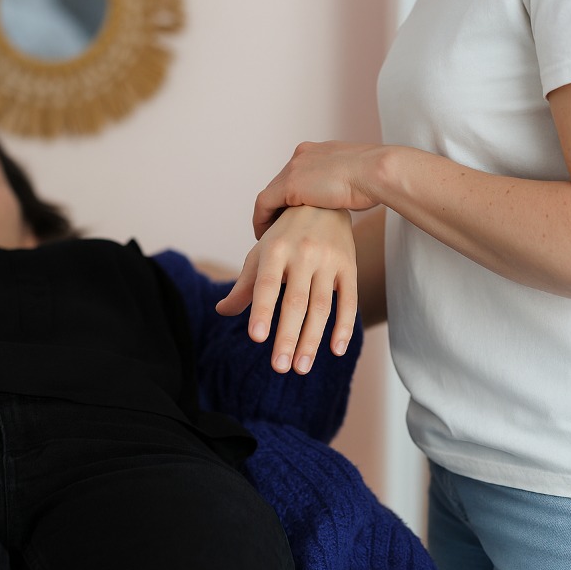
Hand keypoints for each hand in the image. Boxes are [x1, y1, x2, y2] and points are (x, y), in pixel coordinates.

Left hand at [215, 206, 357, 373]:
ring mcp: (328, 260)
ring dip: (312, 340)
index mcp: (275, 250)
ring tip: (301, 367)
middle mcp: (302, 254)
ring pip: (321, 306)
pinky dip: (344, 327)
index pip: (267, 285)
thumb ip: (244, 286)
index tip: (257, 337)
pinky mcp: (349, 267)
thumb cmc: (284, 235)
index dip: (262, 310)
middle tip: (280, 367)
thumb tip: (221, 312)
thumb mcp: (261, 254)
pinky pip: (349, 300)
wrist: (323, 202)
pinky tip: (336, 350)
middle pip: (295, 302)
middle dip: (288, 337)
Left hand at [253, 140, 382, 239]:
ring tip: (268, 235)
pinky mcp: (289, 185)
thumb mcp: (355, 177)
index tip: (291, 213)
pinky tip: (264, 236)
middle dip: (278, 206)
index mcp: (318, 151)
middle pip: (280, 183)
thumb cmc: (375, 179)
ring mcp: (294, 168)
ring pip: (269, 195)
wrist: (376, 172)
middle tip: (276, 227)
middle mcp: (302, 155)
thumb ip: (343, 184)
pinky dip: (261, 220)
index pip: (297, 173)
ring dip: (267, 215)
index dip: (292, 196)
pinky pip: (264, 205)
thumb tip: (347, 197)